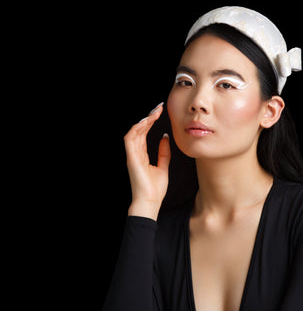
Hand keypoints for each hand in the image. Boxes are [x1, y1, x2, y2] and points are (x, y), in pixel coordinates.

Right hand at [124, 102, 170, 219]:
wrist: (150, 202)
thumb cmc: (155, 189)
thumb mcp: (163, 167)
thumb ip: (163, 153)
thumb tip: (165, 138)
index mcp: (141, 155)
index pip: (144, 134)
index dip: (150, 122)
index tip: (159, 112)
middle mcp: (135, 153)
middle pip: (139, 130)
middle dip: (148, 117)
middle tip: (158, 108)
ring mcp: (132, 155)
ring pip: (134, 132)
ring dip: (143, 121)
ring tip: (154, 113)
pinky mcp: (131, 158)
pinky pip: (130, 139)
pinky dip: (136, 129)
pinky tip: (145, 122)